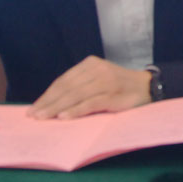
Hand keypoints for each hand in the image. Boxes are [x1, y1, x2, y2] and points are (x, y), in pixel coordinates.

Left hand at [29, 56, 152, 119]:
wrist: (149, 87)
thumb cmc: (120, 88)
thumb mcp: (99, 80)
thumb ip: (81, 87)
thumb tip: (53, 103)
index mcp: (90, 64)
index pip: (63, 80)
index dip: (47, 95)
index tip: (34, 108)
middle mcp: (96, 69)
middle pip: (66, 87)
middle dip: (48, 102)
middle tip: (33, 115)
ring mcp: (105, 81)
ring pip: (75, 95)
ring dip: (56, 108)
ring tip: (43, 118)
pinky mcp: (113, 94)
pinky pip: (89, 103)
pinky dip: (75, 110)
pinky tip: (64, 117)